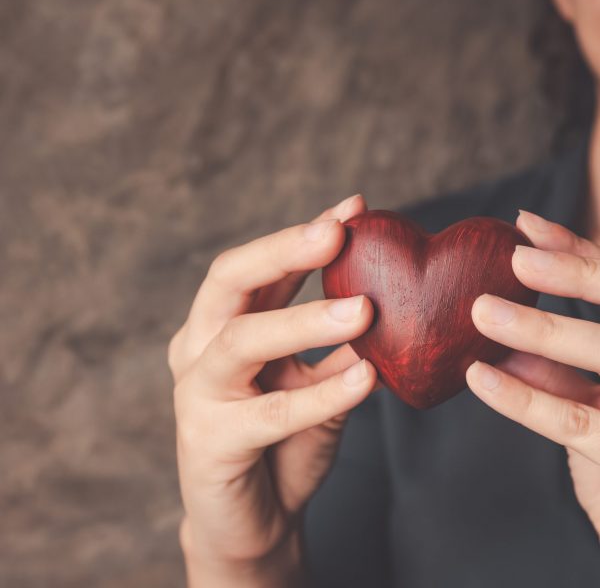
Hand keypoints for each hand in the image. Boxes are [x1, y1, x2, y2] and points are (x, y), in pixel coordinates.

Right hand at [168, 194, 378, 586]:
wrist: (253, 524)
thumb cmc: (283, 448)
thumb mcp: (315, 387)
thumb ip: (336, 348)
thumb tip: (381, 300)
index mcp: (223, 327)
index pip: (258, 268)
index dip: (302, 236)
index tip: (353, 209)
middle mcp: (198, 349)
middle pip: (228, 280)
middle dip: (283, 250)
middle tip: (337, 232)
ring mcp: (196, 394)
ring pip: (242, 340)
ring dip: (304, 319)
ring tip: (362, 309)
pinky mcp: (207, 442)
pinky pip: (270, 412)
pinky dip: (321, 393)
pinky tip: (365, 379)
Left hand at [466, 209, 599, 535]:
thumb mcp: (593, 387)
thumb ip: (562, 353)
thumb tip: (505, 311)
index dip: (577, 254)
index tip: (527, 228)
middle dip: (577, 275)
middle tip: (517, 258)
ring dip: (543, 331)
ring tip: (482, 311)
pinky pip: (571, 419)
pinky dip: (524, 398)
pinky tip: (480, 377)